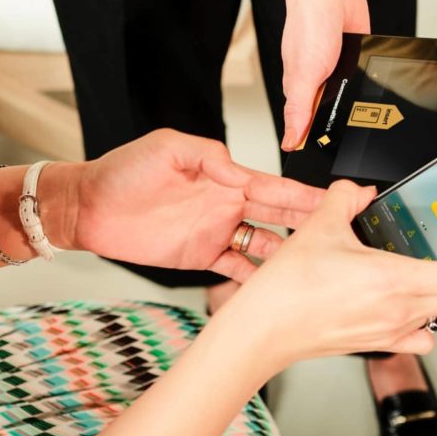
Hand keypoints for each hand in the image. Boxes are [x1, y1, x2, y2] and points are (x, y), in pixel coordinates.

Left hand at [67, 129, 324, 280]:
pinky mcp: (202, 256)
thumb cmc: (122, 171)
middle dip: (312, 220)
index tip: (337, 195)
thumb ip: (210, 155)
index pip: (274, 186)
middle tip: (347, 228)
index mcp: (225, 176)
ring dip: (292, 252)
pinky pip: (238, 269)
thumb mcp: (168, 148)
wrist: (89, 206)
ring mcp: (217, 231)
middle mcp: (227, 204)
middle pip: (280, 214)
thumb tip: (242, 168)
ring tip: (322, 262)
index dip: (306, 192)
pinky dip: (258, 278)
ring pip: (266, 243)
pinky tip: (279, 287)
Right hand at [215, 181, 436, 368]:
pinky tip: (405, 304)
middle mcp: (400, 310)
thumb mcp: (318, 226)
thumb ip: (346, 199)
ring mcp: (390, 331)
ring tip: (432, 272)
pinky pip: (418, 336)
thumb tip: (359, 192)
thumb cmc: (287, 291)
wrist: (263, 330)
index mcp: (394, 280)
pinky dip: (421, 321)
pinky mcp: (376, 343)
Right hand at [273, 0, 369, 150]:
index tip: (328, 161)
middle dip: (344, 126)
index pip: (308, 125)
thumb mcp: (303, 75)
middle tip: (356, 145)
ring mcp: (339, 69)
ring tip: (372, 121)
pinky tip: (378, 89)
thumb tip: (289, 140)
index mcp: (302, 90)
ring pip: (352, 96)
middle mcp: (320, 81)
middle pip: (333, 113)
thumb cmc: (307, 23)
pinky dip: (372, 81)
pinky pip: (366, 76)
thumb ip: (299, 109)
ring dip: (360, 103)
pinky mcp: (357, 56)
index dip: (317, 143)